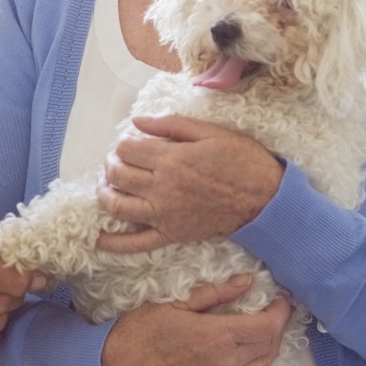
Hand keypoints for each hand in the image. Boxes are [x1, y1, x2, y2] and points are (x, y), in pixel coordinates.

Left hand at [96, 114, 283, 252]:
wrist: (265, 198)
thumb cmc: (241, 160)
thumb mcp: (209, 132)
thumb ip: (170, 124)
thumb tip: (136, 121)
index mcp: (170, 159)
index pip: (127, 149)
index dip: (123, 142)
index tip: (131, 141)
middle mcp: (162, 188)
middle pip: (118, 174)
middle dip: (110, 163)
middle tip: (117, 159)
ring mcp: (164, 214)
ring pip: (118, 206)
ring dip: (104, 194)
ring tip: (106, 185)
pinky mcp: (172, 234)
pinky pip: (136, 243)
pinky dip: (114, 243)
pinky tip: (99, 238)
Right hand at [100, 275, 291, 365]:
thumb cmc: (140, 337)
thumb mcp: (172, 305)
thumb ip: (213, 294)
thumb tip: (244, 282)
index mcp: (218, 337)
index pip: (268, 326)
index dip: (281, 312)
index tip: (282, 299)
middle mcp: (228, 363)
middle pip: (270, 345)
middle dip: (278, 325)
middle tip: (275, 309)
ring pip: (264, 364)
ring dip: (269, 344)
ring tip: (264, 327)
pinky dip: (256, 362)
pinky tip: (247, 350)